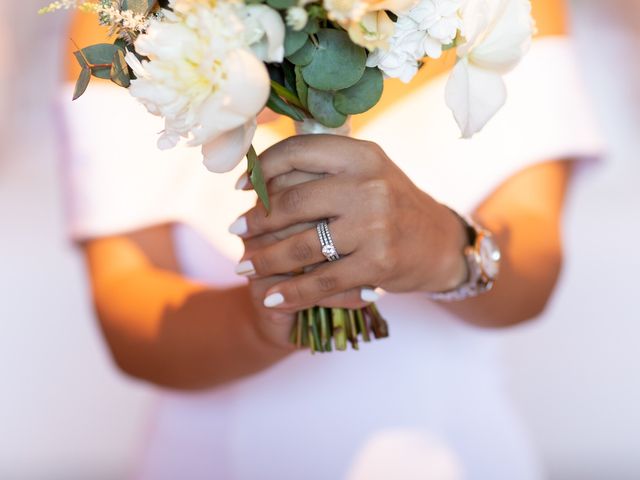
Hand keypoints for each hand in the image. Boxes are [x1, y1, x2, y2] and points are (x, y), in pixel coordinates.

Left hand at [233, 135, 468, 310]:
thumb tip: (259, 176)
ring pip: (300, 245)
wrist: (439, 243)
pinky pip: (321, 281)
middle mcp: (369, 184)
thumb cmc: (392, 204)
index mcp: (362, 154)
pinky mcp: (378, 264)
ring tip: (245, 266)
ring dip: (264, 259)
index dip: (261, 170)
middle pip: (291, 201)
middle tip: (236, 230)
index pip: (297, 153)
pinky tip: (272, 297)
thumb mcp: (366, 173)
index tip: (240, 187)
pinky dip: (291, 292)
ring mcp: (375, 225)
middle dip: (256, 219)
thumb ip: (322, 171)